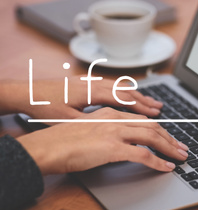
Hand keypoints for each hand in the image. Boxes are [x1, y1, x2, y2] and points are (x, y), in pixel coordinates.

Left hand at [0, 77, 162, 119]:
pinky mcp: (87, 83)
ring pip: (120, 87)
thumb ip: (90, 122)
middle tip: (160, 108)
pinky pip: (112, 85)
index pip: (123, 98)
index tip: (155, 113)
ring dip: (137, 95)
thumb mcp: (66, 119)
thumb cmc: (43, 105)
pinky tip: (129, 95)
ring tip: (150, 101)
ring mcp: (91, 81)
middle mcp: (95, 83)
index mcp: (92, 91)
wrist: (25, 90)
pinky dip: (125, 91)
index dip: (141, 107)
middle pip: (126, 90)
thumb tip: (110, 129)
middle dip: (145, 100)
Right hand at [17, 108, 188, 174]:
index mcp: (109, 114)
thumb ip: (105, 132)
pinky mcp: (112, 147)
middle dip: (170, 137)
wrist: (44, 147)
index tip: (169, 137)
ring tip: (180, 156)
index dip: (160, 129)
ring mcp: (114, 132)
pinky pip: (143, 154)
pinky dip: (158, 161)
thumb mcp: (88, 131)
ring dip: (169, 147)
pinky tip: (166, 167)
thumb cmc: (60, 141)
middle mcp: (115, 119)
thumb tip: (119, 142)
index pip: (142, 120)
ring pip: (152, 136)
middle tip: (182, 147)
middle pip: (152, 126)